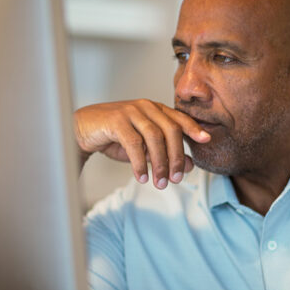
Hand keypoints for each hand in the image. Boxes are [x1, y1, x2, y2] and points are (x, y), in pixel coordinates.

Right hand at [74, 99, 209, 188]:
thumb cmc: (115, 137)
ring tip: (160, 183)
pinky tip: (141, 177)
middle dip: (177, 157)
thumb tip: (189, 165)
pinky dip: (140, 163)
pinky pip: (134, 143)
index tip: (206, 140)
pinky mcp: (116, 120)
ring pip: (154, 137)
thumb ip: (165, 153)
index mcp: (155, 109)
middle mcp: (146, 107)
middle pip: (171, 130)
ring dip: (160, 163)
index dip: (193, 129)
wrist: (83, 130)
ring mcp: (131, 111)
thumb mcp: (144, 148)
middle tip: (177, 179)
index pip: (179, 118)